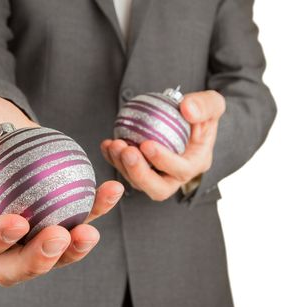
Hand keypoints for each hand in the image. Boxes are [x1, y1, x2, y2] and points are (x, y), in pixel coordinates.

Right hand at [0, 96, 123, 285]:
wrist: (6, 125)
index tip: (18, 222)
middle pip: (10, 266)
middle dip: (36, 261)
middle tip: (59, 236)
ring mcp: (29, 230)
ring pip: (50, 255)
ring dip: (72, 250)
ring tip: (89, 231)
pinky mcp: (56, 215)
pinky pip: (78, 219)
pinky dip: (97, 209)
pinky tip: (111, 190)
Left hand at [101, 90, 224, 200]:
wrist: (186, 120)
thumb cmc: (201, 114)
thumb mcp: (213, 104)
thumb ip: (205, 105)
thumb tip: (187, 109)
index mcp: (195, 164)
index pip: (181, 170)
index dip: (164, 161)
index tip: (147, 144)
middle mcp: (175, 177)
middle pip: (158, 189)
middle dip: (139, 173)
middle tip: (127, 151)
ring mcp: (156, 176)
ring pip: (138, 182)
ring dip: (123, 166)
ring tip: (114, 144)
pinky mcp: (140, 171)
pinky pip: (125, 170)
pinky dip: (113, 159)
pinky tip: (106, 145)